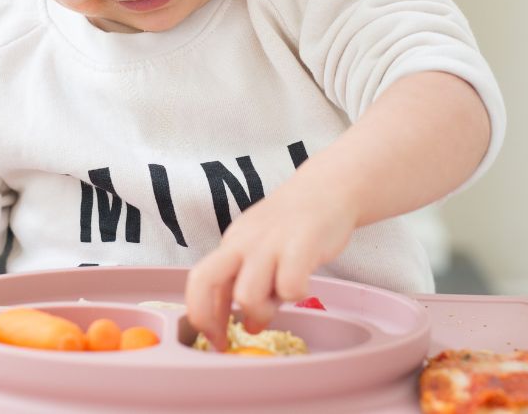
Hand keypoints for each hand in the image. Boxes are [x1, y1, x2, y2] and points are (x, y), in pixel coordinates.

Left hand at [184, 170, 357, 350]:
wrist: (328, 187)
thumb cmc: (293, 225)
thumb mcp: (259, 249)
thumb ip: (246, 282)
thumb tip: (242, 325)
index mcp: (231, 244)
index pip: (199, 280)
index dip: (200, 315)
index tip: (215, 339)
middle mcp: (243, 242)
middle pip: (205, 281)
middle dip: (209, 317)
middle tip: (229, 336)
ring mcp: (270, 242)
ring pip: (247, 295)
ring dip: (262, 312)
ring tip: (280, 300)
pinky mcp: (301, 244)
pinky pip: (290, 287)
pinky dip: (296, 295)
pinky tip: (304, 283)